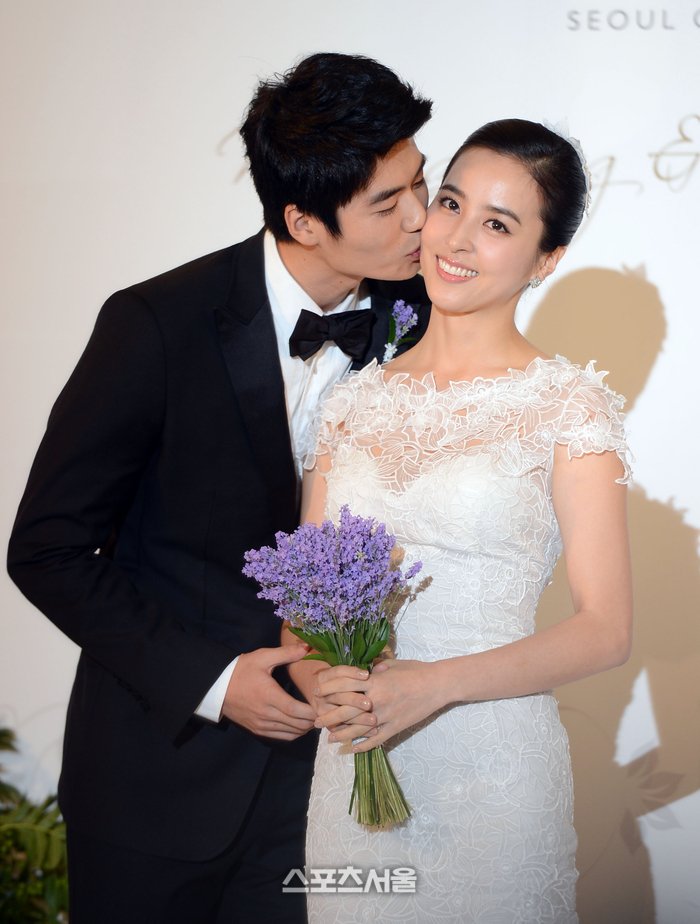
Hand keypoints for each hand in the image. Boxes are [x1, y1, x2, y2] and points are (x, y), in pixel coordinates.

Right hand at [221, 643, 316, 740]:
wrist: (217, 686)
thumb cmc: (242, 670)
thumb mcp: (262, 657)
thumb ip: (286, 653)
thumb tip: (306, 647)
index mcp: (268, 695)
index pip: (295, 710)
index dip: (311, 712)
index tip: (322, 706)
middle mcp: (265, 713)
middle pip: (295, 724)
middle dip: (312, 720)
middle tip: (323, 712)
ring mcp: (260, 724)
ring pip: (290, 733)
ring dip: (304, 728)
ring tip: (315, 718)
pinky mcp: (256, 730)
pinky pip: (280, 737)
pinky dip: (293, 734)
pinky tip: (300, 726)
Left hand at [315, 659, 444, 751]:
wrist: (437, 684)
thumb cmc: (415, 670)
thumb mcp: (392, 664)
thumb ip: (375, 669)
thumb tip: (362, 670)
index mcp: (374, 681)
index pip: (344, 686)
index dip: (328, 690)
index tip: (318, 693)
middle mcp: (377, 700)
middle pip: (346, 710)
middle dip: (329, 716)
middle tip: (316, 721)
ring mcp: (386, 715)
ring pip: (359, 729)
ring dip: (342, 735)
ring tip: (330, 739)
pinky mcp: (396, 727)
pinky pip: (378, 739)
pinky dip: (365, 745)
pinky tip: (354, 750)